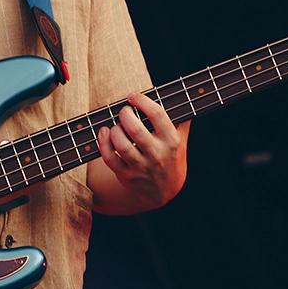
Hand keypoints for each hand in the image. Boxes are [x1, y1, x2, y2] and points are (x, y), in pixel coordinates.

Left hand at [92, 91, 188, 212]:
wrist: (164, 191)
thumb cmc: (171, 158)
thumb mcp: (181, 140)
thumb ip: (182, 119)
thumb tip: (184, 96)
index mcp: (172, 141)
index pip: (157, 115)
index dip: (142, 101)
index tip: (133, 96)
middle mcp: (157, 154)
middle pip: (135, 129)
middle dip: (125, 114)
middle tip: (124, 111)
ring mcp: (141, 166)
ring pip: (121, 144)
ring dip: (115, 130)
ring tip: (117, 126)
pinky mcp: (126, 175)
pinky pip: (109, 158)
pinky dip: (103, 143)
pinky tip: (104, 133)